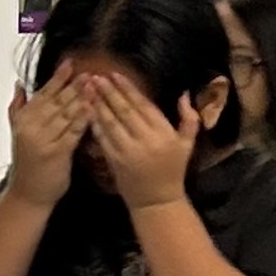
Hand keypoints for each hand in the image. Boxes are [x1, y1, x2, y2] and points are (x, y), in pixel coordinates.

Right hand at [5, 62, 87, 210]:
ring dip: (82, 98)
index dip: (57, 78)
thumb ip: (18, 108)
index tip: (70, 64)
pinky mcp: (57, 153)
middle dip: (74, 86)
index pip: (43, 93)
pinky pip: (73, 132)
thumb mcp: (17, 132)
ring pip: (66, 114)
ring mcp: (44, 140)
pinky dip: (83, 119)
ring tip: (95, 85)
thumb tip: (19, 86)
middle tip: (88, 73)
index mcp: (23, 120)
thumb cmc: (27, 166)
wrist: (28, 194)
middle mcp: (32, 128)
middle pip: (56, 101)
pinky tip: (93, 108)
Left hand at [86, 73, 196, 211]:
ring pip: (110, 123)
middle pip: (123, 110)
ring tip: (86, 89)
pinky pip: (102, 139)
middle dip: (108, 92)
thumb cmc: (173, 170)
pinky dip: (94, 124)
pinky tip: (85, 111)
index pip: (142, 105)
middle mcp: (144, 139)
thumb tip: (184, 94)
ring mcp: (127, 151)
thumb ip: (189, 118)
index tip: (115, 74)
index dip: (127, 88)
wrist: (156, 201)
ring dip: (97, 104)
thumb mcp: (187, 144)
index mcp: (162, 132)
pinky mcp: (114, 161)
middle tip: (95, 76)